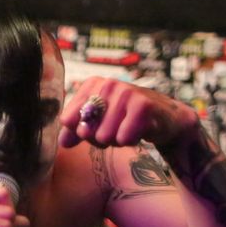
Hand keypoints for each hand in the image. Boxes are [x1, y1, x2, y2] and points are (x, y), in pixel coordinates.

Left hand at [58, 77, 197, 148]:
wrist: (164, 119)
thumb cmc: (125, 120)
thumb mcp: (97, 124)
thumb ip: (76, 131)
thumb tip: (62, 142)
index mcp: (91, 85)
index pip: (67, 120)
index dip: (80, 132)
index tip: (95, 127)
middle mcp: (107, 84)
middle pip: (86, 132)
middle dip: (100, 139)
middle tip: (116, 128)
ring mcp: (125, 92)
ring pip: (104, 137)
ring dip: (116, 141)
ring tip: (128, 128)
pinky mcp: (143, 105)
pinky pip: (123, 139)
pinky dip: (131, 141)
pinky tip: (139, 131)